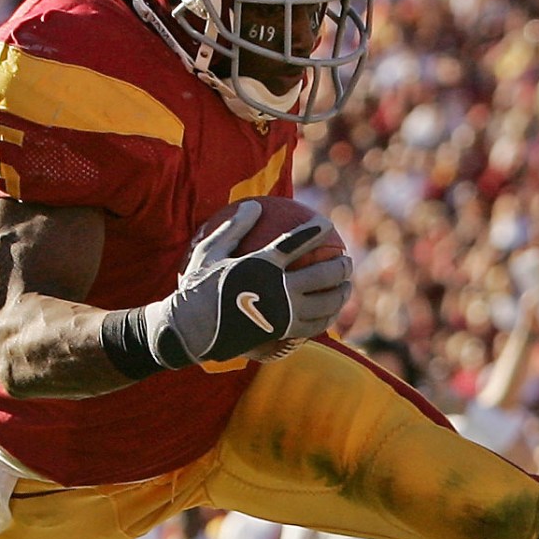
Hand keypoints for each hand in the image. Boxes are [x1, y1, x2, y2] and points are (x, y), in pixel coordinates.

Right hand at [141, 202, 350, 368]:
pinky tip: (332, 313)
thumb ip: (233, 228)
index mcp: (262, 264)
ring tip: (346, 287)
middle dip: (340, 266)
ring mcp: (283, 312)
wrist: (192, 330)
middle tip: (346, 261)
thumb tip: (253, 206)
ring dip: (341, 292)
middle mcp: (278, 288)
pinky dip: (329, 317)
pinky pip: (315, 325)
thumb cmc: (197, 288)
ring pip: (325, 302)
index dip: (315, 231)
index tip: (327, 225)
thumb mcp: (208, 252)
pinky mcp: (283, 332)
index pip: (297, 242)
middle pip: (322, 275)